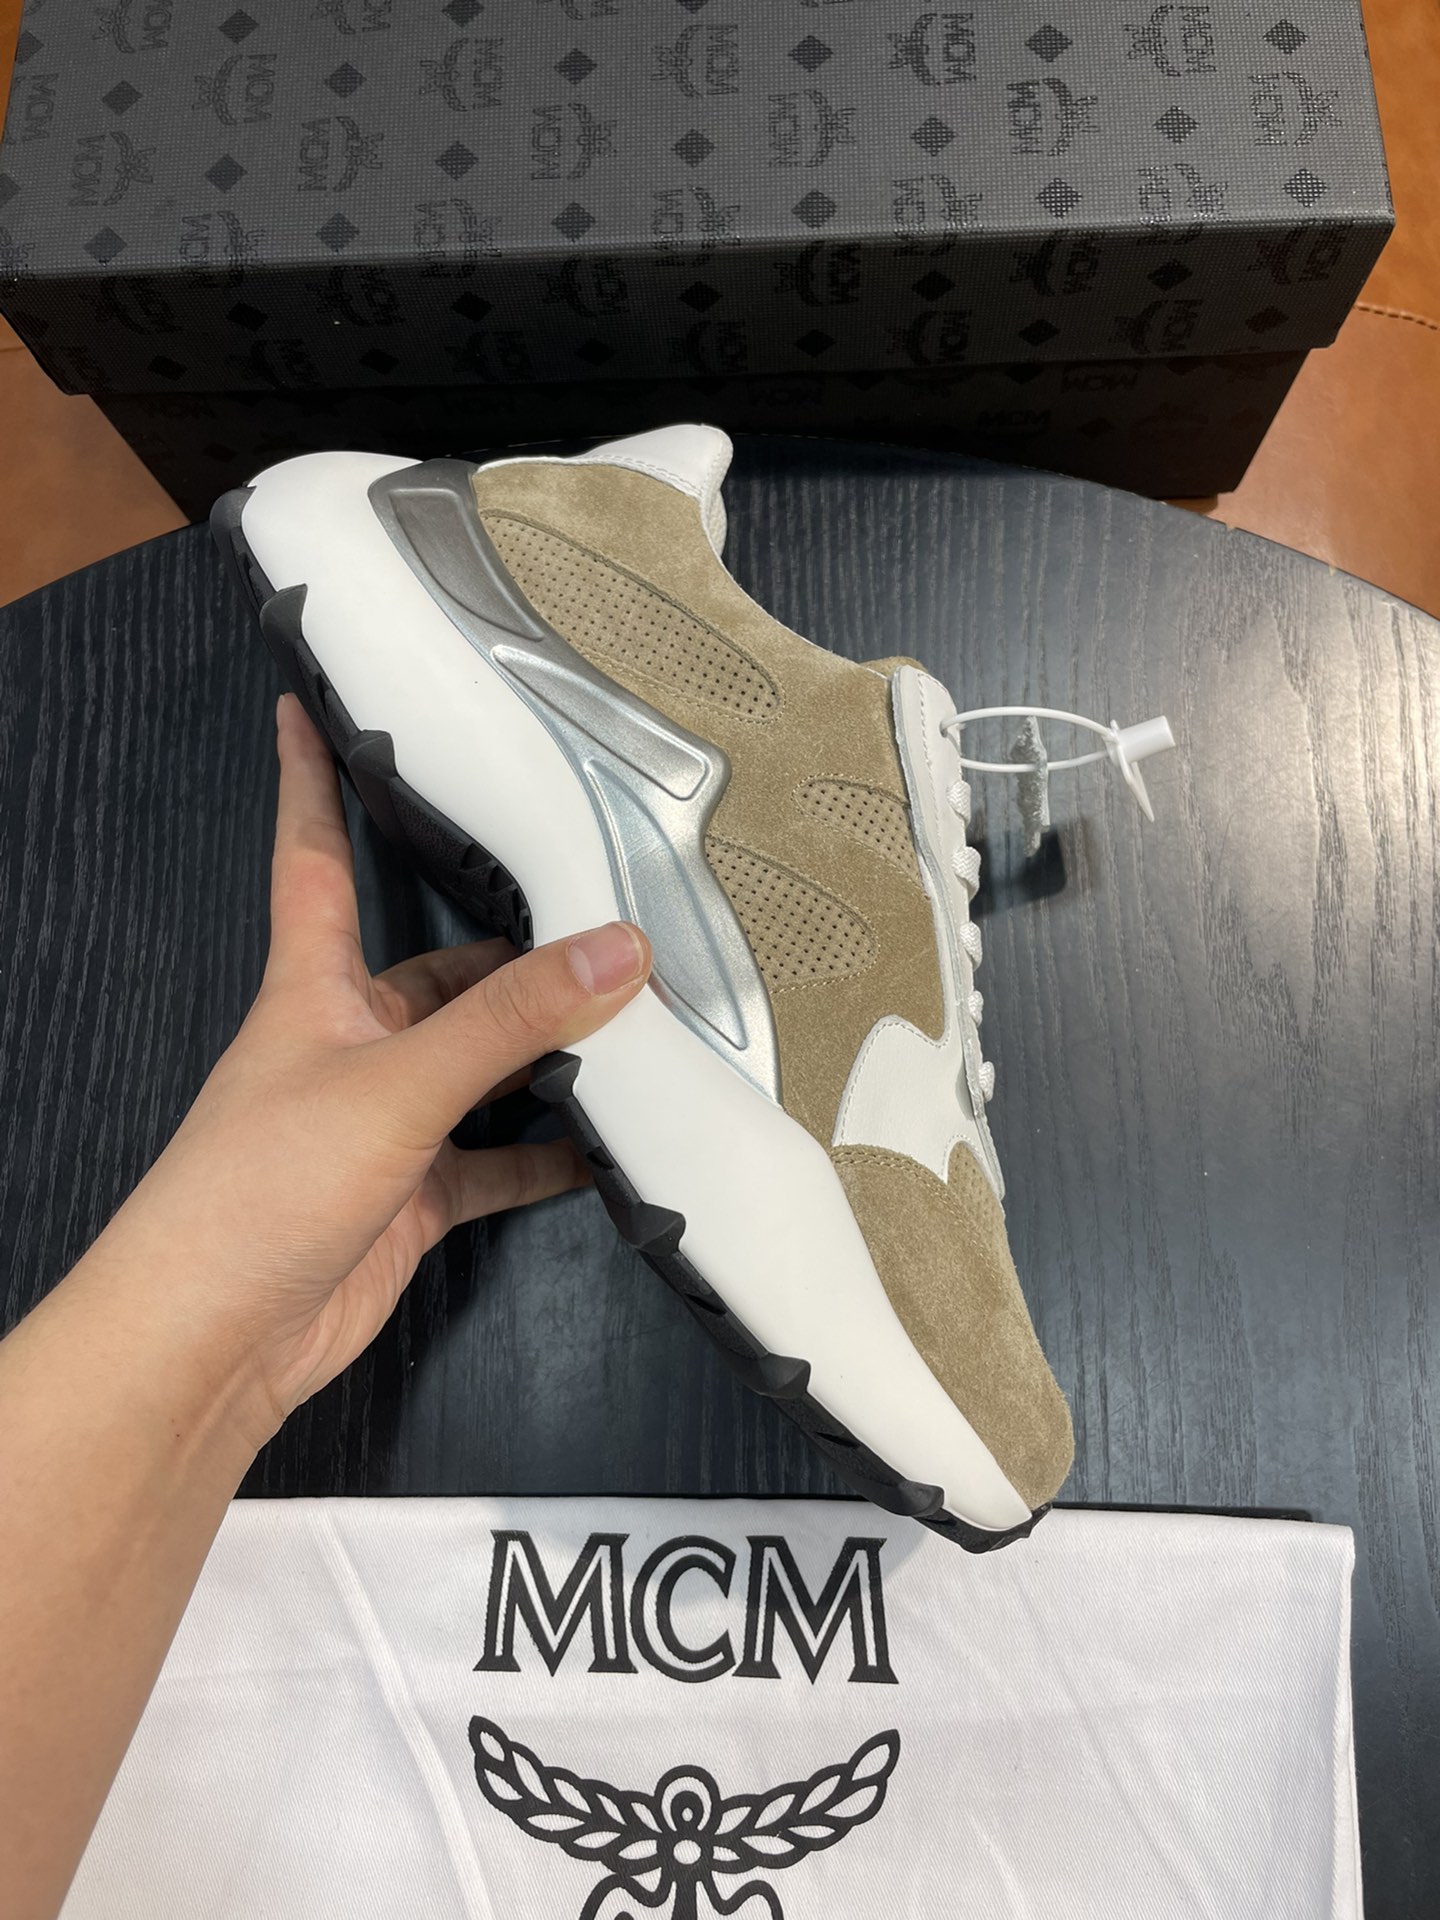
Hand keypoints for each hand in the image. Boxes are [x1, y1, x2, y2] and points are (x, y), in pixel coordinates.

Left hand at [82, 693, 651, 1448]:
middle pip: (442, 975)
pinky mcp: (408, 1198)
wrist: (214, 1343)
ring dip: (547, 1056)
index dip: (314, 780)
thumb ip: (512, 1020)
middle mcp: (348, 1044)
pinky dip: (548, 1155)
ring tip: (637, 1027)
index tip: (312, 704)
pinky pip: (494, 1161)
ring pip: (479, 1068)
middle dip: (516, 953)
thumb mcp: (398, 1085)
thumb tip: (621, 950)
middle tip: (608, 920)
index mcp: (313, 988)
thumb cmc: (261, 1189)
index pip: (313, 856)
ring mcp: (381, 1125)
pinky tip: (611, 1148)